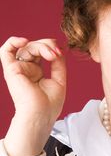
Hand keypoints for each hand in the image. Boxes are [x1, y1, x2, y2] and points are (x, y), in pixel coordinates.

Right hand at [0, 36, 66, 155]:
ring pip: (27, 47)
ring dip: (41, 46)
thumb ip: (58, 62)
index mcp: (36, 72)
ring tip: (50, 55)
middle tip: (56, 53)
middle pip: (35, 46)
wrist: (41, 115)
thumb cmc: (49, 104)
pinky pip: (5, 51)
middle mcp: (26, 69)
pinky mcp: (11, 70)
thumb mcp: (59, 79)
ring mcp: (18, 69)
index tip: (60, 53)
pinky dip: (13, 41)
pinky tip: (24, 41)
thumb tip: (57, 48)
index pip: (42, 51)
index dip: (51, 47)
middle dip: (47, 45)